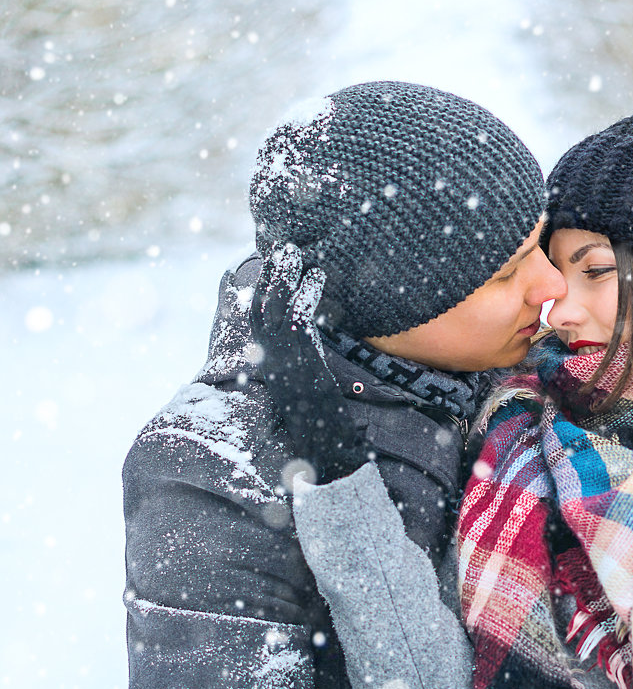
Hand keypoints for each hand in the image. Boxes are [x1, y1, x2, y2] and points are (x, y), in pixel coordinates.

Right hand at [250, 244, 361, 484]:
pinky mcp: (298, 353)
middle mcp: (270, 355)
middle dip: (269, 275)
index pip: (257, 318)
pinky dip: (307, 293)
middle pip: (261, 304)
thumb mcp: (309, 384)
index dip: (260, 290)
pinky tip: (318, 276)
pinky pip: (300, 316)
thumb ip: (307, 361)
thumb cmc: (318, 418)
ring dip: (284, 275)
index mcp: (270, 360)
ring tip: (294, 251)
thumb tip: (314, 334)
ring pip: (275, 305)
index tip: (265, 266)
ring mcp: (281, 353)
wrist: (319, 441)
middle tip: (280, 247)